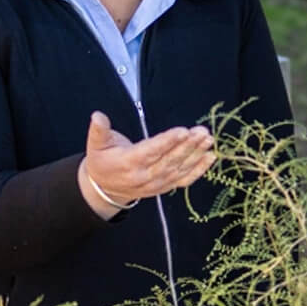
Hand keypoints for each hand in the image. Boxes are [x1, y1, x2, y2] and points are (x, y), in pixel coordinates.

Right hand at [80, 111, 214, 215]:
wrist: (105, 189)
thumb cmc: (102, 162)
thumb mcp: (95, 146)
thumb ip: (98, 131)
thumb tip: (97, 116)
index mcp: (128, 163)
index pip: (151, 151)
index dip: (167, 141)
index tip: (182, 131)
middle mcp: (144, 176)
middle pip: (169, 160)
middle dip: (188, 145)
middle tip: (202, 132)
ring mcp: (157, 184)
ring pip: (180, 169)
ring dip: (197, 154)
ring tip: (208, 140)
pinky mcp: (165, 187)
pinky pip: (185, 180)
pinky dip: (199, 170)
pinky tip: (210, 157)